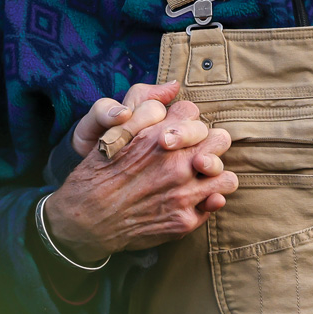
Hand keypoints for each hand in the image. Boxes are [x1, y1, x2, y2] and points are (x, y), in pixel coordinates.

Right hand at [43, 88, 237, 263]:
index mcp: (157, 138)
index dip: (186, 122)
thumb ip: (143, 113)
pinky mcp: (184, 220)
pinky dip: (209, 200)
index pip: (193, 113)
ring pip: (226, 176)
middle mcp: (175, 164)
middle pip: (220, 140)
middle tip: (198, 153)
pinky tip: (196, 198)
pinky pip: (216, 203)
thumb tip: (172, 91)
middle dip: (211, 144)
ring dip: (215, 175)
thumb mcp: (112, 135)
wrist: (86, 222)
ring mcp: (182, 194)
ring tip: (202, 178)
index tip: (178, 133)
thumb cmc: (98, 176)